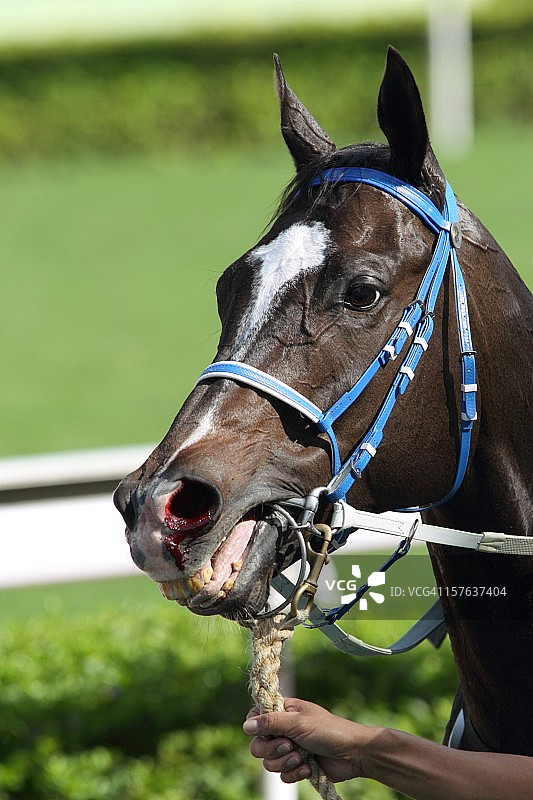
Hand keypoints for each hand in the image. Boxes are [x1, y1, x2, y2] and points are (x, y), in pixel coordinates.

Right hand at [243, 697, 381, 783]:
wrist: (353, 754)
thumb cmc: (329, 731)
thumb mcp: (298, 723)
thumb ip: (271, 723)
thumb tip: (245, 725)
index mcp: (283, 712)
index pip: (256, 717)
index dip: (257, 727)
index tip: (268, 732)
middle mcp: (284, 730)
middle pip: (258, 744)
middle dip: (272, 749)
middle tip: (290, 746)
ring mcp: (290, 748)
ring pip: (269, 762)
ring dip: (285, 763)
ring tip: (302, 758)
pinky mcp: (297, 766)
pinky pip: (282, 775)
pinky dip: (294, 773)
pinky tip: (308, 768)